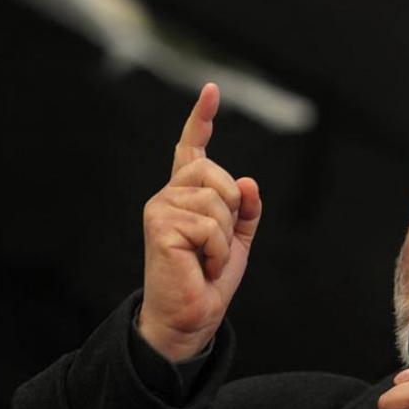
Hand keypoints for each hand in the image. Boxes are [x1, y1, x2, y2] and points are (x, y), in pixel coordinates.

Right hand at [138, 83, 261, 360]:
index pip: (192, 149)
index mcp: (187, 195)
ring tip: (207, 259)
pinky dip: (218, 251)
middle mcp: (169, 195)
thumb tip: (249, 182)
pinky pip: (210, 225)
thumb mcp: (237, 242)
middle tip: (217, 244)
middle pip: (217, 173)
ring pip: (217, 201)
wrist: (191, 318)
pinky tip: (202, 266)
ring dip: (225, 237)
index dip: (202, 120)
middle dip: (232, 210)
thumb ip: (246, 211)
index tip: (211, 91)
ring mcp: (161, 207)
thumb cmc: (209, 280)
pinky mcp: (159, 224)